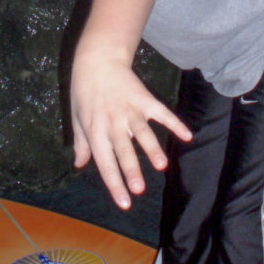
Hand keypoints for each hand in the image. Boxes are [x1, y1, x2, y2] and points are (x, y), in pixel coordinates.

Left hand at [70, 52, 191, 209]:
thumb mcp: (76, 117)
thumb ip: (81, 143)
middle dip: (131, 170)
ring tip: (161, 166)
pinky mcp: (144, 98)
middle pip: (123, 149)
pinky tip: (187, 135)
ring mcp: (129, 109)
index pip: (104, 161)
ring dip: (152, 149)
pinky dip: (174, 123)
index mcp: (95, 129)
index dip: (114, 183)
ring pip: (142, 132)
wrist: (97, 60)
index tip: (124, 203)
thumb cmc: (84, 92)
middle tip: (139, 189)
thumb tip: (80, 165)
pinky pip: (161, 112)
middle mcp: (112, 121)